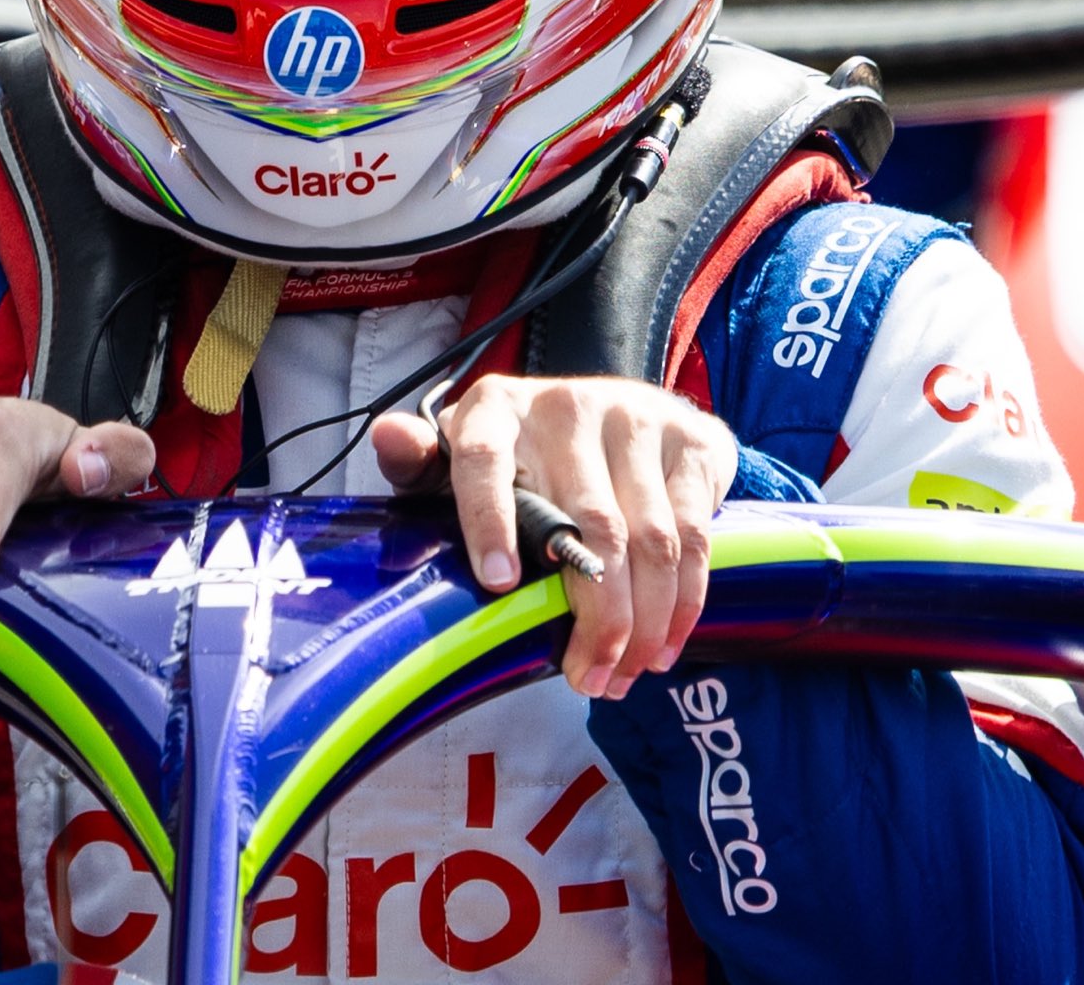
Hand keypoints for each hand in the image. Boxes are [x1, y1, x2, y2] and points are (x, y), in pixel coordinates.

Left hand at [373, 378, 736, 700]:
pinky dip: (685, 600)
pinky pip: (695, 534)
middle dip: (595, 617)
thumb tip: (388, 436)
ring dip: (643, 621)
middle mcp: (567, 406)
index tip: (497, 584)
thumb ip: (420, 462)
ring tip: (624, 672)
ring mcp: (635, 418)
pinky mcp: (690, 441)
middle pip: (588, 525)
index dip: (489, 520)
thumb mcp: (462, 456)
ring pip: (649, 540)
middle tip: (588, 678)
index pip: (485, 460)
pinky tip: (665, 641)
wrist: (617, 409)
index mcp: (497, 409)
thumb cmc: (525, 455)